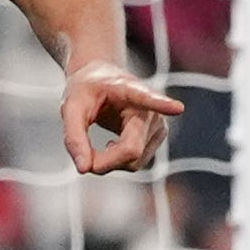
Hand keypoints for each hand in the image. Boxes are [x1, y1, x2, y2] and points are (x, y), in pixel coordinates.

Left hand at [61, 62, 183, 173]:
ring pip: (134, 162)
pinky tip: (110, 145)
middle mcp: (152, 109)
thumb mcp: (71, 107)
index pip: (148, 98)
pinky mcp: (157, 140)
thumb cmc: (86, 91)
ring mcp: (159, 127)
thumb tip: (84, 169)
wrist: (100, 80)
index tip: (177, 108)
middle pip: (131, 150)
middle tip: (82, 158)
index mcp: (130, 90)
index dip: (162, 105)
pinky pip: (135, 163)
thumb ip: (74, 137)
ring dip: (108, 163)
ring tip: (93, 146)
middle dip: (104, 161)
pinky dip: (116, 162)